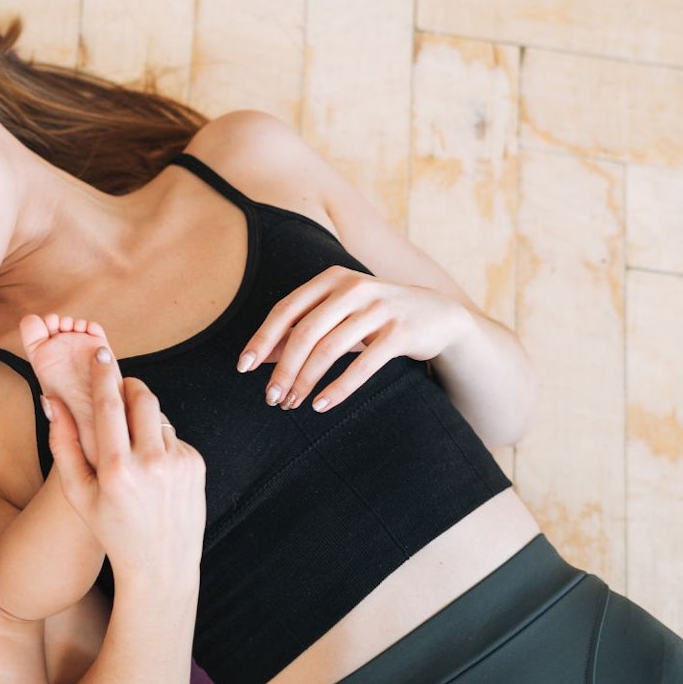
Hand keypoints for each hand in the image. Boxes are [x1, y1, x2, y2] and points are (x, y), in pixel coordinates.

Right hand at [46, 356, 205, 585]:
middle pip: (142, 398)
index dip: (104, 375)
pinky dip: (161, 443)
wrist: (161, 564)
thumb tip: (51, 400)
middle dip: (129, 386)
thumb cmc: (112, 530)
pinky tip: (153, 471)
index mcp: (116, 470)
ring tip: (132, 447)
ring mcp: (178, 463)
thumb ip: (63, 445)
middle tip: (118, 388)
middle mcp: (151, 463)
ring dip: (144, 419)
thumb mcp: (79, 493)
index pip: (110, 406)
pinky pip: (174, 437)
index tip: (100, 353)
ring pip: (159, 417)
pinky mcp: (196, 465)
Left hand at [239, 266, 473, 411]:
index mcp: (332, 278)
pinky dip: (338, 388)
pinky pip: (362, 365)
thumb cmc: (375, 316)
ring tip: (292, 404)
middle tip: (270, 397)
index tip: (244, 367)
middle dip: (283, 369)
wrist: (437, 314)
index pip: (286, 310)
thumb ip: (302, 329)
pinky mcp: (400, 331)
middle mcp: (353, 287)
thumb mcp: (338, 315)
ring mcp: (379, 308)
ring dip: (306, 382)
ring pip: (329, 350)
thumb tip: (261, 356)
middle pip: (304, 333)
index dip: (263, 339)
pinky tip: (321, 405)